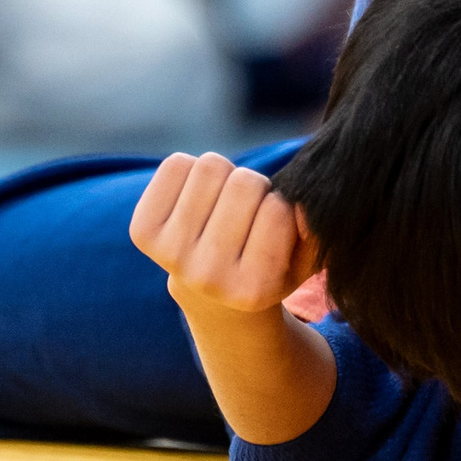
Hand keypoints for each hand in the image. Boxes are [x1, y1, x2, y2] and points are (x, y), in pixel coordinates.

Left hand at [129, 151, 317, 318]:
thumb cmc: (270, 267)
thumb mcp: (304, 260)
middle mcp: (206, 277)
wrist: (214, 296)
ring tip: (225, 203)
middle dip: (257, 187)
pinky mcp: (143, 231)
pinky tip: (198, 198)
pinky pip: (177, 164)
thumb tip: (303, 209)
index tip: (277, 224)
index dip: (285, 204)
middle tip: (250, 210)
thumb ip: (318, 235)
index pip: (278, 210)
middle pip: (245, 183)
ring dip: (227, 176)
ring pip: (212, 166)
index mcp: (251, 289)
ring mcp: (170, 254)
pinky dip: (193, 169)